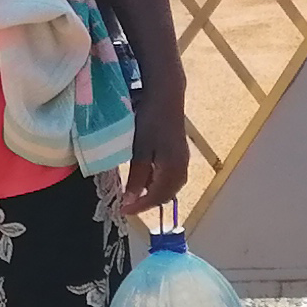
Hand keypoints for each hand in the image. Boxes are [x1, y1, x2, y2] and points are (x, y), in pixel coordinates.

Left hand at [119, 94, 188, 221]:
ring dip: (154, 192)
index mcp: (173, 169)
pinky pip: (171, 176)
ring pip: (170, 186)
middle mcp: (182, 168)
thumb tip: (131, 200)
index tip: (123, 210)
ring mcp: (183, 160)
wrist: (166, 95)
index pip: (157, 197)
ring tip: (135, 191)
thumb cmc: (151, 120)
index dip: (140, 207)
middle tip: (129, 203)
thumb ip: (137, 177)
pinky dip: (158, 181)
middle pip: (167, 195)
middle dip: (148, 202)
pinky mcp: (180, 152)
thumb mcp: (140, 150)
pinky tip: (146, 176)